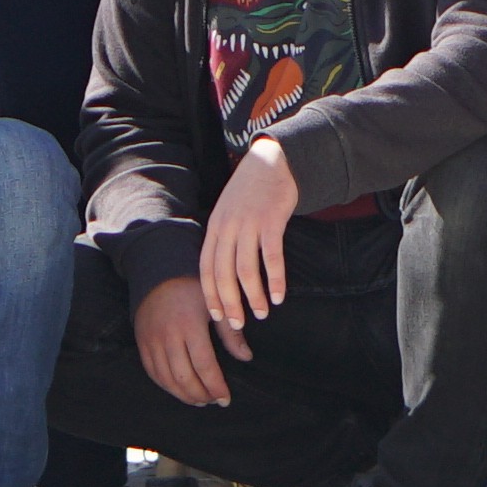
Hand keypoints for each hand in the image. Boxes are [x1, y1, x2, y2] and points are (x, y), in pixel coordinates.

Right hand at [133, 274, 236, 411]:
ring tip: (200, 399)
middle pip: (184, 377)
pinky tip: (180, 390)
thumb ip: (230, 332)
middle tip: (214, 401)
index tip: (226, 399)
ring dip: (184, 395)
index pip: (204, 366)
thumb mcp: (215, 305)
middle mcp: (168, 335)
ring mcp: (151, 340)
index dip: (216, 387)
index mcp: (190, 325)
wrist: (158, 272)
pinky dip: (167, 386)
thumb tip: (246, 357)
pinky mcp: (141, 343)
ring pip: (167, 379)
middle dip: (201, 395)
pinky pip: (152, 372)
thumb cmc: (192, 288)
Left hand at [196, 138, 301, 336]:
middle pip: (223, 274)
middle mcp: (227, 227)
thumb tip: (222, 275)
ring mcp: (249, 224)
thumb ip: (223, 239)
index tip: (217, 317)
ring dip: (254, 296)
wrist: (271, 162)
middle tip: (238, 324)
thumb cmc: (250, 193)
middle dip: (230, 303)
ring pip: (246, 269)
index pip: (206, 268)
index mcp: (215, 228)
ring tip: (263, 313)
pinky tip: (280, 295)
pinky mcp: (271, 221)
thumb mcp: (227, 213)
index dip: (210, 295)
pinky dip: (275, 279)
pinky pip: (272, 257)